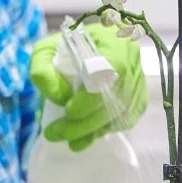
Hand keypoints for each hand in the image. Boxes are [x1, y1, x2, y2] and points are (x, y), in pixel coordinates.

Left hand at [29, 24, 148, 151]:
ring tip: (69, 141)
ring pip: (121, 113)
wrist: (84, 49)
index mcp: (113, 41)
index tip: (67, 110)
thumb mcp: (45, 51)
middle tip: (57, 133)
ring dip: (93, 131)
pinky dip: (104, 130)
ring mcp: (138, 82)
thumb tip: (60, 99)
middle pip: (115, 98)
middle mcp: (132, 61)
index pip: (110, 71)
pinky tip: (86, 135)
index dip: (91, 95)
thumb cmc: (65, 47)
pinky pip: (125, 120)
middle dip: (85, 122)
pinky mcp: (138, 100)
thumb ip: (43, 70)